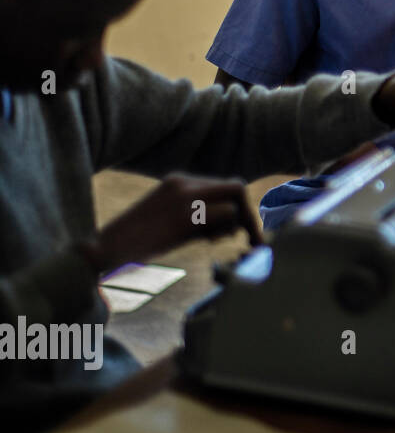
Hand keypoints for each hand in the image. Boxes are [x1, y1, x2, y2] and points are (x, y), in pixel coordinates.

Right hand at [79, 173, 261, 274]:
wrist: (103, 250)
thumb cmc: (136, 244)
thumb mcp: (171, 222)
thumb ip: (199, 217)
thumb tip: (231, 223)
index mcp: (177, 182)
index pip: (223, 186)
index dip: (238, 208)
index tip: (240, 231)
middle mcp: (183, 182)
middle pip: (236, 187)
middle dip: (248, 214)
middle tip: (252, 240)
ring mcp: (184, 196)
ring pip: (235, 197)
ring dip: (238, 223)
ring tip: (213, 240)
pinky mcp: (185, 215)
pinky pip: (226, 213)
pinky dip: (229, 230)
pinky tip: (208, 242)